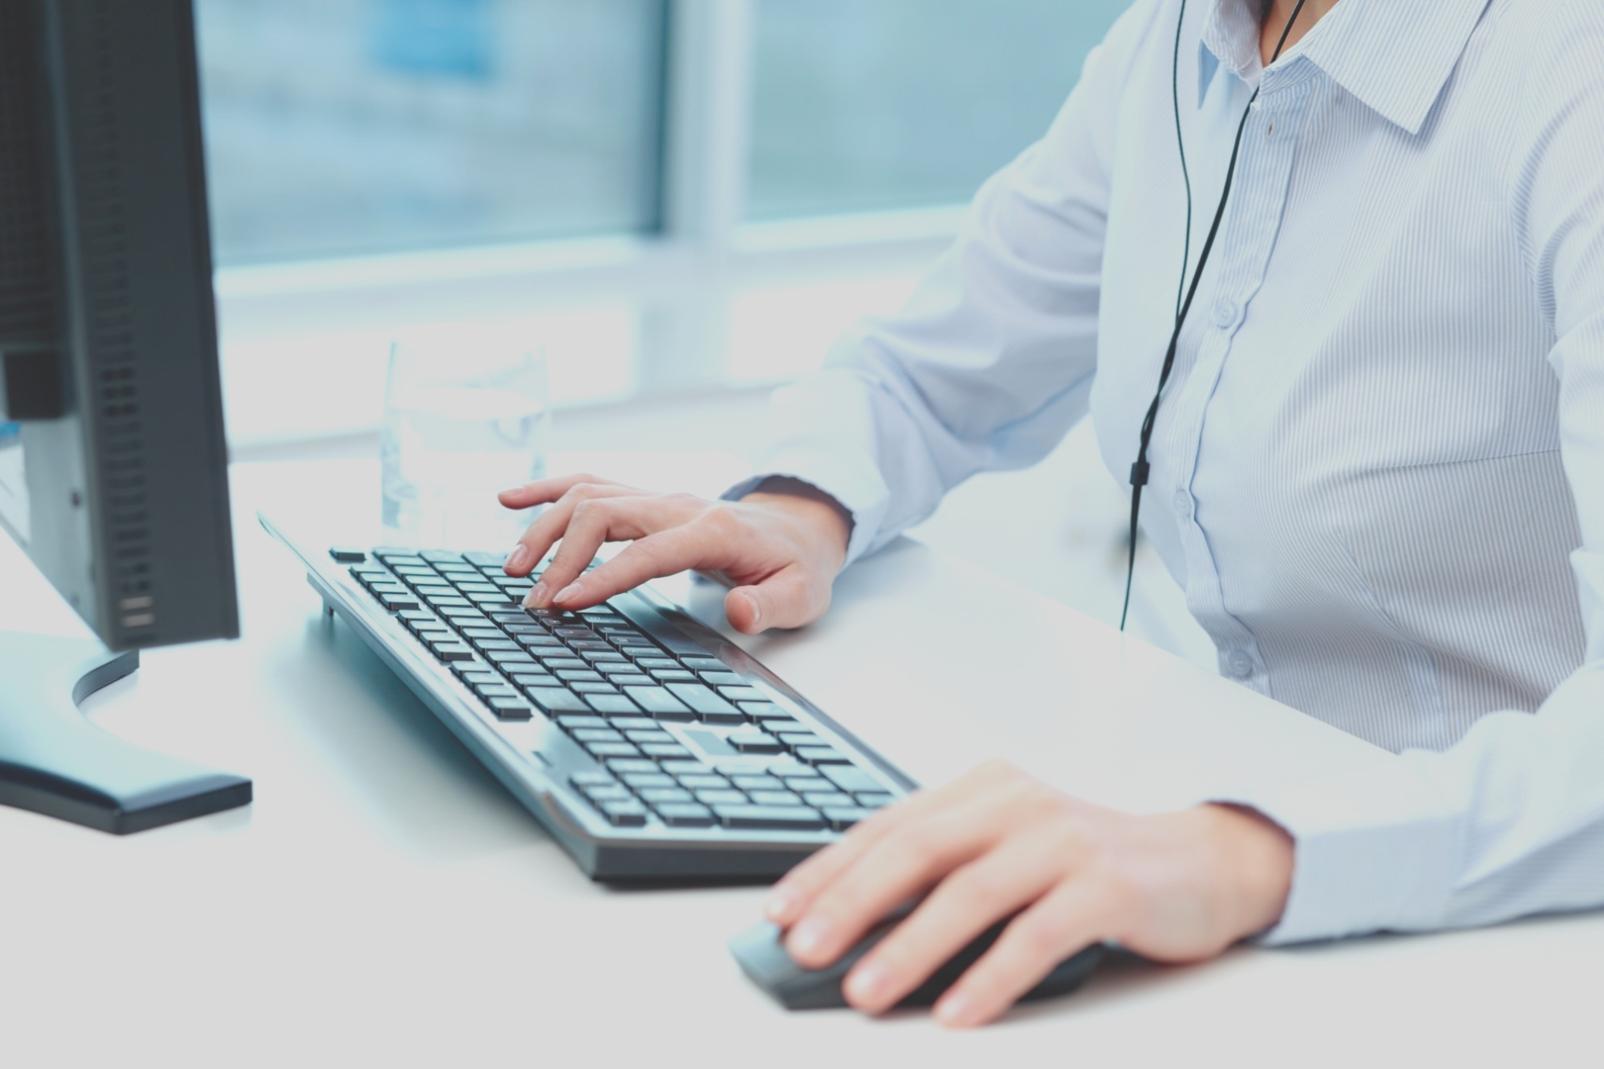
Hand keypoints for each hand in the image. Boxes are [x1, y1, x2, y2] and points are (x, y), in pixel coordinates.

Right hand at [497, 474, 851, 632]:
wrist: (796, 531)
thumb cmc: (795, 568)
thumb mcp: (802, 596)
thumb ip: (769, 605)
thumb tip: (737, 609)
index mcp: (714, 530)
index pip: (650, 551)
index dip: (605, 576)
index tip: (566, 603)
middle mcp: (677, 505)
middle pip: (604, 512)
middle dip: (561, 555)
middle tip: (533, 601)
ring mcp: (657, 497)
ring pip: (588, 494)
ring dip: (544, 527)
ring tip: (513, 569)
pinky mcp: (642, 499)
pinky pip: (588, 483)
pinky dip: (546, 489)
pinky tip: (509, 500)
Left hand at [764, 761, 1292, 1026]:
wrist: (1204, 861)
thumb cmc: (1091, 862)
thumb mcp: (1010, 851)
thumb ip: (945, 874)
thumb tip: (856, 932)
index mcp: (981, 789)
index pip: (887, 826)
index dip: (828, 870)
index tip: (778, 912)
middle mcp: (1017, 802)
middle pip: (916, 850)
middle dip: (850, 904)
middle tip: (804, 951)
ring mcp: (1064, 839)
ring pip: (970, 892)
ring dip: (910, 947)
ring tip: (865, 992)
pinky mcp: (1108, 883)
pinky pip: (1037, 934)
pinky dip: (992, 976)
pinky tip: (958, 1014)